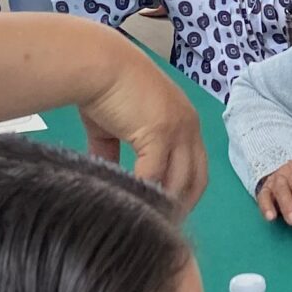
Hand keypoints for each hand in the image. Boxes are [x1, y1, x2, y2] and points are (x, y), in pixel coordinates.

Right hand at [79, 44, 207, 211]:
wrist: (97, 64)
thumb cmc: (103, 89)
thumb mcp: (113, 127)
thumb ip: (115, 153)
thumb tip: (108, 178)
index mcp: (184, 122)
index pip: (195, 167)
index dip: (182, 192)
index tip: (166, 213)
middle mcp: (189, 126)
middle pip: (195, 179)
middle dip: (180, 205)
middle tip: (159, 227)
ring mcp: (178, 129)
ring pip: (178, 180)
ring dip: (162, 203)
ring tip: (145, 223)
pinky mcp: (161, 132)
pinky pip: (154, 174)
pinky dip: (143, 190)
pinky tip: (130, 204)